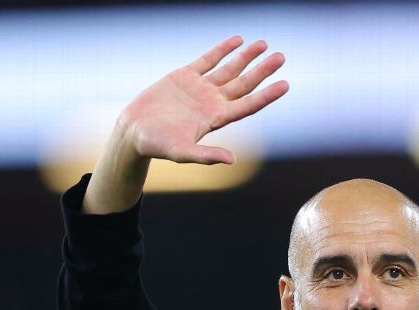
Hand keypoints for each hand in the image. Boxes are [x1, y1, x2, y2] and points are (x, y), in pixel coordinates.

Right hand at [117, 35, 288, 164]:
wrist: (133, 132)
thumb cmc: (158, 146)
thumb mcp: (182, 152)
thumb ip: (206, 155)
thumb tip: (232, 160)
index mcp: (217, 118)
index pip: (249, 105)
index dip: (267, 95)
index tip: (285, 84)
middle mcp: (213, 102)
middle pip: (245, 83)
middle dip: (263, 70)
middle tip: (281, 57)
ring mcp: (200, 88)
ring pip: (230, 69)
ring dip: (246, 57)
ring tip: (263, 44)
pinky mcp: (184, 76)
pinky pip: (208, 59)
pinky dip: (222, 49)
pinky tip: (237, 40)